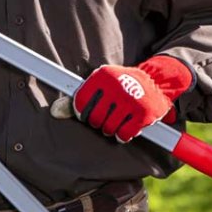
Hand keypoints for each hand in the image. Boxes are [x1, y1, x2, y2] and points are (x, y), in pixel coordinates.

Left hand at [71, 55, 192, 142]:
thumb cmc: (122, 85)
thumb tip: (54, 111)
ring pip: (108, 128)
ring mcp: (130, 100)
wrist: (157, 80)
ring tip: (117, 121)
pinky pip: (124, 134)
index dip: (81, 114)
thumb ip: (78, 98)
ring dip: (111, 130)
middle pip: (94, 119)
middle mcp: (116, 87)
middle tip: (105, 118)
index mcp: (102, 76)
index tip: (87, 115)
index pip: (80, 103)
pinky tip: (127, 128)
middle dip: (98, 123)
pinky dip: (123, 136)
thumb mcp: (100, 85)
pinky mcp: (143, 113)